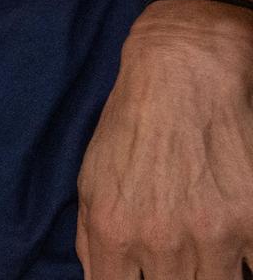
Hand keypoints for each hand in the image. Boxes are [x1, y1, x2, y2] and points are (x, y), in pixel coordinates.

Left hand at [76, 0, 252, 279]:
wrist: (184, 70)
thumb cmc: (133, 122)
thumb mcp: (92, 178)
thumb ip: (93, 239)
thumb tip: (101, 277)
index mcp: (114, 231)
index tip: (141, 276)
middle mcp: (162, 240)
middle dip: (173, 277)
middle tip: (176, 264)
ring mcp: (214, 234)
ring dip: (209, 272)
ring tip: (206, 251)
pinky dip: (243, 262)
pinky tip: (233, 248)